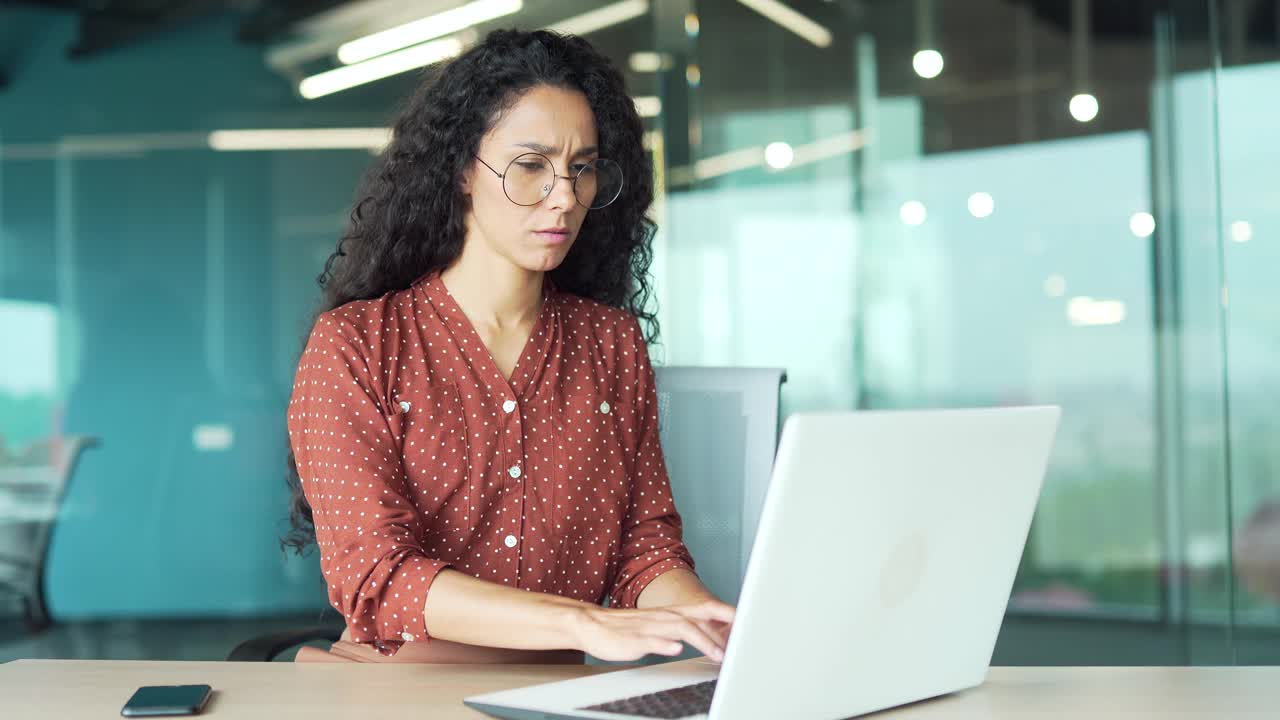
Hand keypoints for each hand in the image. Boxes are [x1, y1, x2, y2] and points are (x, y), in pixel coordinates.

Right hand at [570, 599, 736, 661]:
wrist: (593, 625)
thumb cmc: (630, 628)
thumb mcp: (662, 626)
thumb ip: (686, 629)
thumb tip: (713, 636)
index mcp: (673, 613)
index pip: (706, 609)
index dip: (729, 614)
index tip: (751, 622)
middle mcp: (665, 616)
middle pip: (699, 618)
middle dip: (722, 630)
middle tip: (743, 642)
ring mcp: (650, 627)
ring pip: (680, 629)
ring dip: (702, 641)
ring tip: (718, 655)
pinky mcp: (634, 639)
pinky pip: (651, 640)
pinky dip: (665, 644)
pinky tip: (675, 649)